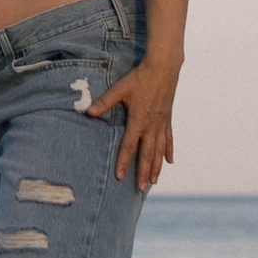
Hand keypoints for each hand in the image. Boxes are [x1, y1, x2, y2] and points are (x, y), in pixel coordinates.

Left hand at [89, 54, 179, 191]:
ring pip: (159, 150)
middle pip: (147, 154)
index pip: (129, 146)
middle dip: (143, 172)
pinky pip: (168, 139)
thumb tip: (88, 112)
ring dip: (156, 167)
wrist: (163, 68)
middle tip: (141, 189)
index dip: (124, 162)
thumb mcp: (120, 89)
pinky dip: (168, 151)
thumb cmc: (140, 77)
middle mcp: (151, 126)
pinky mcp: (167, 119)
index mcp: (138, 120)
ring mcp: (161, 123)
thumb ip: (104, 102)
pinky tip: (169, 161)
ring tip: (154, 182)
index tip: (120, 176)